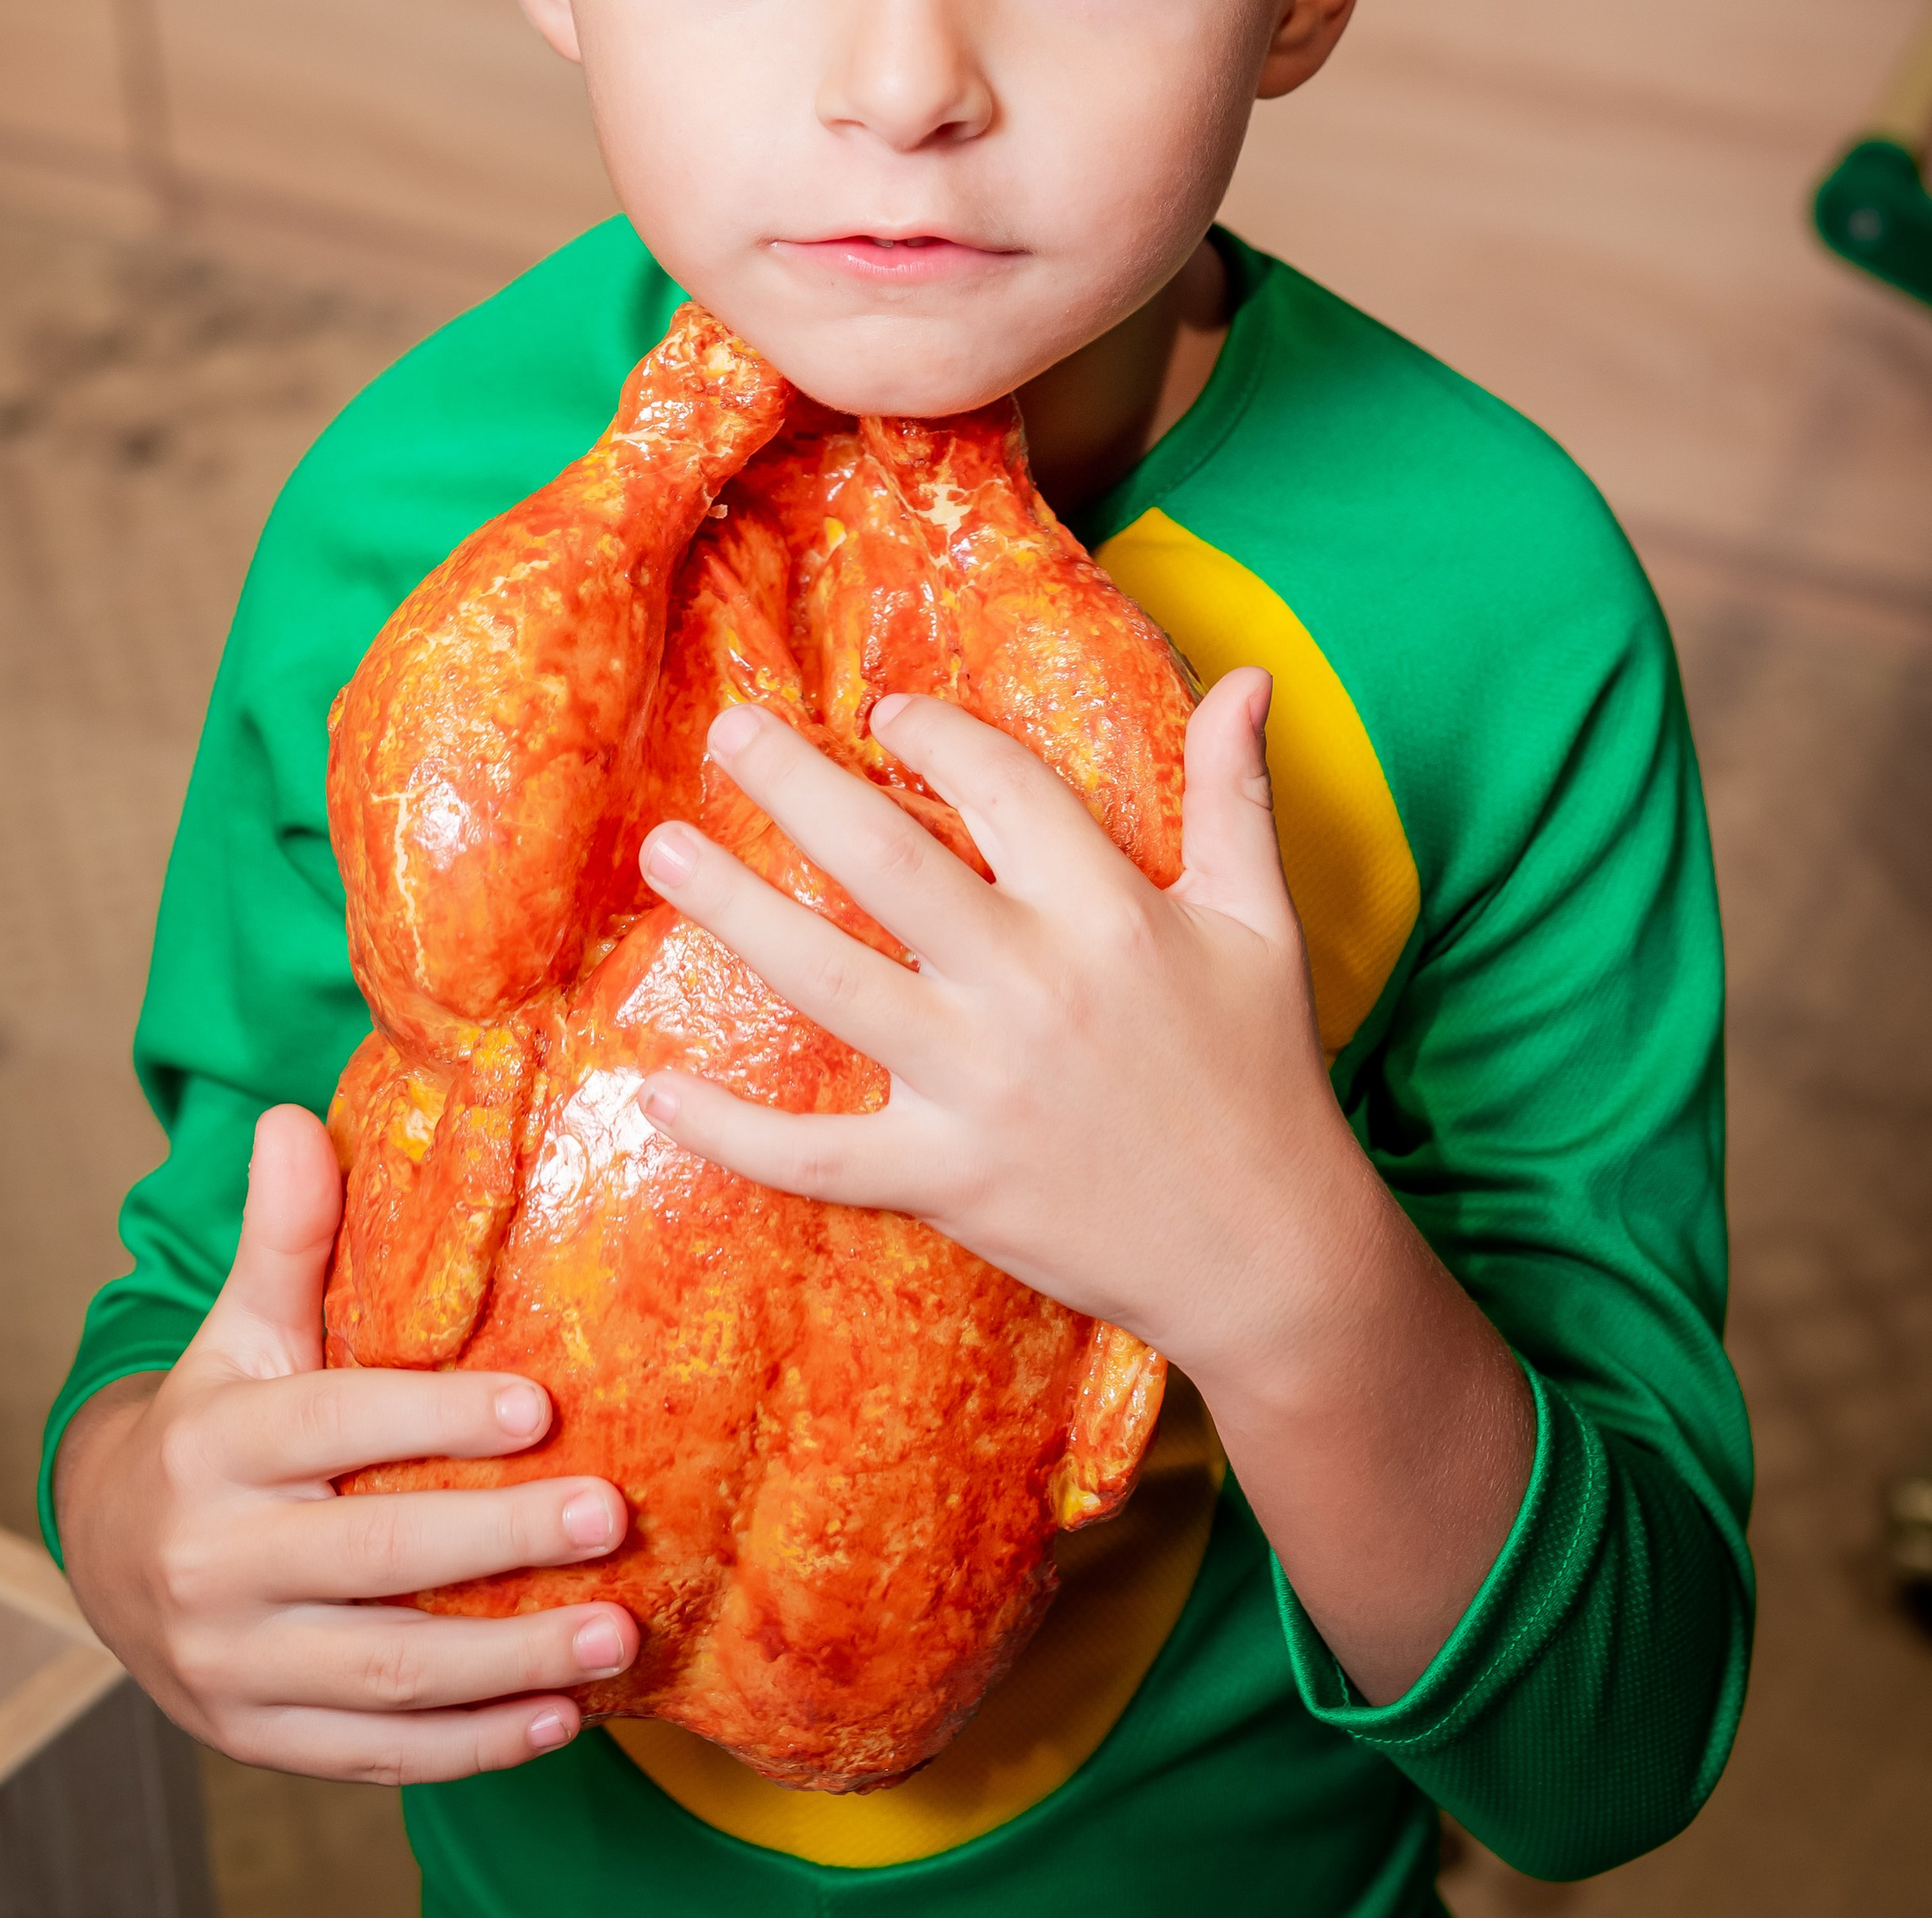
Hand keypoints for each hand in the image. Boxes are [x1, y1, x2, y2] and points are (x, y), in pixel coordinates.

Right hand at [53, 1105, 639, 1781]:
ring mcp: (234, 1661)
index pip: (336, 1426)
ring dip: (510, 1662)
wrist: (109, 1554)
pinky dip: (471, 1746)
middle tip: (611, 1516)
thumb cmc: (217, 1419)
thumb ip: (284, 1238)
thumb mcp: (240, 1329)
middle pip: (374, 1556)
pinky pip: (375, 1750)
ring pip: (387, 1670)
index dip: (436, 1418)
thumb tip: (290, 1116)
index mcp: (217, 1445)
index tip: (543, 1405)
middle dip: (500, 1540)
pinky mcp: (258, 1734)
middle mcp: (215, 1559)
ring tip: (617, 1634)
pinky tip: (560, 1717)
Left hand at [635, 669, 1350, 1380]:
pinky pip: (818, 1156)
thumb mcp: (1262, 922)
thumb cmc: (1264, 1075)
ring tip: (663, 855)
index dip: (936, 734)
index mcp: (1108, 913)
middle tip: (727, 730)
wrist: (1272, 1256)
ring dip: (737, 915)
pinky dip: (734, 1132)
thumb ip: (1236, 794)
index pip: (1000, 786)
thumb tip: (1250, 675)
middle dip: (796, 787)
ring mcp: (981, 1089)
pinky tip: (659, 1089)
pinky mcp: (949, 1181)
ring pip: (831, 985)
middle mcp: (1033, 987)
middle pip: (887, 863)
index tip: (884, 710)